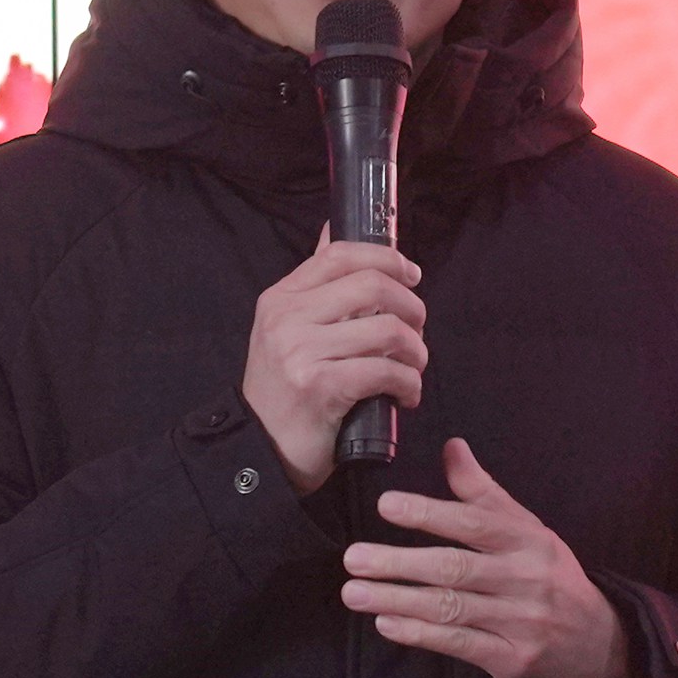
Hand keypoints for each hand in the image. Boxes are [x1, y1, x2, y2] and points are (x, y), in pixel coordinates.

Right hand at [243, 229, 426, 493]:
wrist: (260, 449)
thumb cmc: (286, 390)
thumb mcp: (288, 330)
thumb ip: (316, 284)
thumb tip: (332, 227)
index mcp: (281, 298)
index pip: (340, 254)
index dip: (386, 258)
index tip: (412, 276)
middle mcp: (286, 319)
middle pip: (372, 286)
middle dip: (412, 308)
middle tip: (417, 332)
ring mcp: (301, 352)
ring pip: (388, 330)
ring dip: (416, 352)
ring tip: (413, 368)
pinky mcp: (321, 387)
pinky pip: (386, 371)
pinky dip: (409, 384)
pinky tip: (405, 395)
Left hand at [342, 439, 635, 677]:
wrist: (600, 645)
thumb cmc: (551, 578)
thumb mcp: (528, 530)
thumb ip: (484, 494)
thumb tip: (451, 446)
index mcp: (529, 540)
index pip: (474, 523)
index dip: (429, 513)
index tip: (386, 505)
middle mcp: (527, 578)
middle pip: (454, 567)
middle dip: (399, 562)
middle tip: (353, 558)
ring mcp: (522, 622)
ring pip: (450, 607)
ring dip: (397, 599)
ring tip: (354, 593)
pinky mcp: (514, 660)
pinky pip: (459, 643)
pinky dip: (420, 634)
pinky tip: (386, 624)